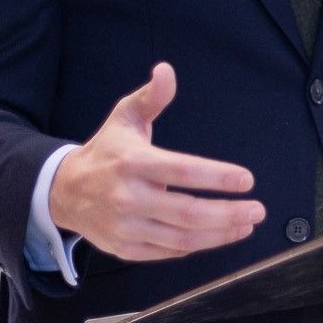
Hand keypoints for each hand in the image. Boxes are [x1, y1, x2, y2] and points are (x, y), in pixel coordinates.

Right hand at [50, 63, 265, 261]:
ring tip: (245, 225)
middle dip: (229, 213)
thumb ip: (151, 97)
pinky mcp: (125, 249)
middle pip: (188, 213)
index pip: (182, 171)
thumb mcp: (125, 117)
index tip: (246, 180)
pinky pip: (168, 252)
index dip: (217, 177)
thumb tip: (166, 70)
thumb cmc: (106, 151)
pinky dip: (196, 246)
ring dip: (219, 235)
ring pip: (182, 239)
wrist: (64, 191)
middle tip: (258, 210)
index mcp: (133, 162)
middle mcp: (128, 197)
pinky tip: (218, 236)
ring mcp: (126, 227)